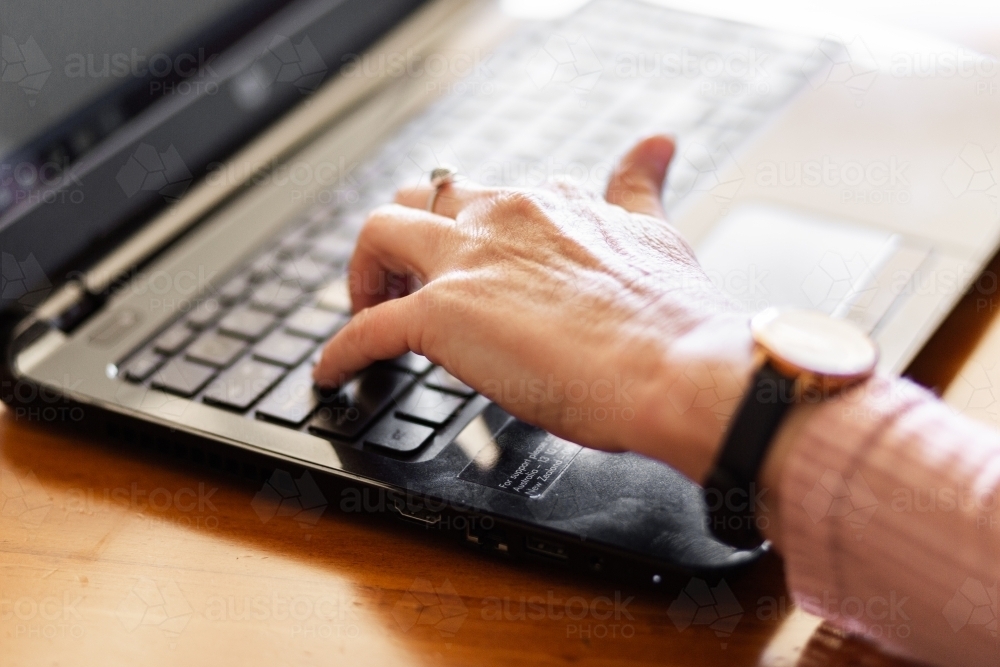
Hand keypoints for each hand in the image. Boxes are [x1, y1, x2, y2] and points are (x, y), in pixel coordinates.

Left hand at [313, 136, 754, 480]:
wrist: (677, 367)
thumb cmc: (673, 316)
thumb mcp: (655, 232)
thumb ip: (640, 187)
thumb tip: (656, 144)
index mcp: (545, 203)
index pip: (483, 197)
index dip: (464, 229)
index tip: (462, 258)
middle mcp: (501, 216)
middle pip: (417, 200)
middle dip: (401, 239)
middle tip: (403, 284)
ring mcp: (467, 262)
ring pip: (377, 235)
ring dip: (363, 275)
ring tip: (369, 312)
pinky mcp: (442, 316)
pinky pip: (365, 329)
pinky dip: (340, 352)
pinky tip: (333, 372)